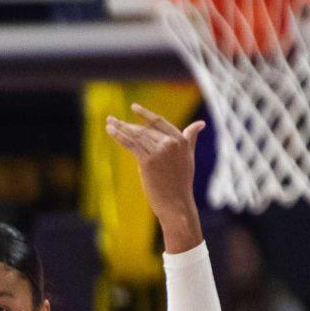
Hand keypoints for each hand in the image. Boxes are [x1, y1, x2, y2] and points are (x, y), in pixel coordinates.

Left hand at [102, 104, 206, 249]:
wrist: (176, 203)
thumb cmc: (181, 182)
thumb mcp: (189, 155)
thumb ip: (190, 138)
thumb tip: (201, 123)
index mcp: (181, 140)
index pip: (159, 122)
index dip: (146, 114)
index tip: (134, 107)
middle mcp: (171, 143)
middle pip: (144, 130)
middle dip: (126, 124)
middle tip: (112, 119)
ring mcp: (159, 152)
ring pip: (136, 136)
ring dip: (120, 128)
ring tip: (109, 122)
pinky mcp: (148, 162)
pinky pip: (131, 145)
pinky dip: (119, 136)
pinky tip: (110, 130)